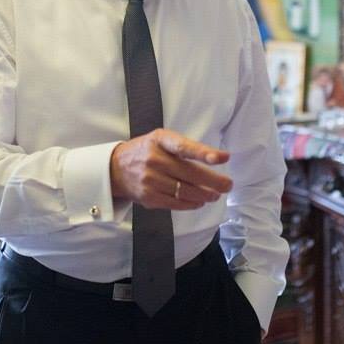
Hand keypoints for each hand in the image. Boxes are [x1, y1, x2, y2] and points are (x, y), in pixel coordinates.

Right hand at [110, 129, 231, 209]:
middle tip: (228, 185)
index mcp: (160, 140)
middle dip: (213, 181)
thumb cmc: (147, 151)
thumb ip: (184, 147)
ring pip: (185, 191)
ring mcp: (150, 180)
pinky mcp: (148, 197)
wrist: (115, 168)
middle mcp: (154, 159)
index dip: (204, 153)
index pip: (184, 147)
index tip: (223, 158)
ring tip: (215, 195)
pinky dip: (191, 204)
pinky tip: (200, 202)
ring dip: (205, 195)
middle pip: (189, 174)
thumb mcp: (161, 139)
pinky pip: (175, 203)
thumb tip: (215, 159)